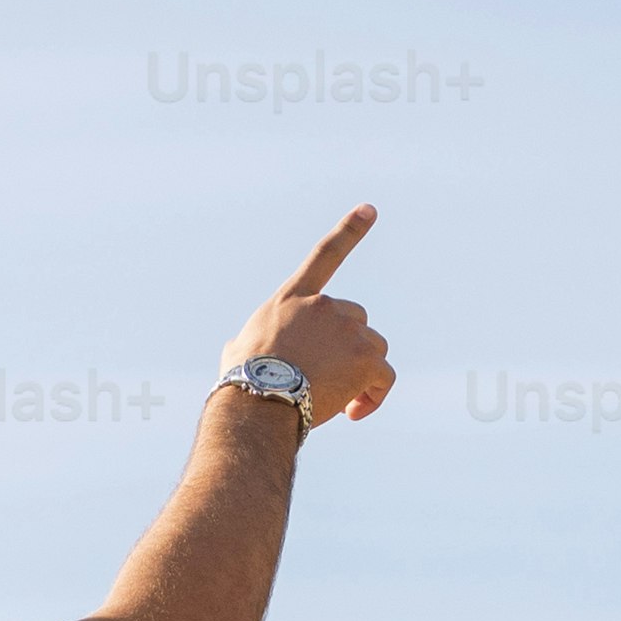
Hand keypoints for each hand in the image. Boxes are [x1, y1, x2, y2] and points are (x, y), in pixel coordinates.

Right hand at [220, 205, 395, 428]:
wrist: (258, 397)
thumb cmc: (241, 381)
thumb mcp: (237, 350)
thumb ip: (249, 341)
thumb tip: (238, 351)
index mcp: (292, 299)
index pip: (324, 255)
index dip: (349, 230)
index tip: (370, 208)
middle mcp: (324, 306)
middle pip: (356, 320)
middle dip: (349, 348)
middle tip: (331, 381)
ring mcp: (347, 330)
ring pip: (373, 350)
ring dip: (362, 373)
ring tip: (339, 401)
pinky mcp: (365, 358)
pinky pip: (383, 377)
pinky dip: (374, 395)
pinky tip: (354, 411)